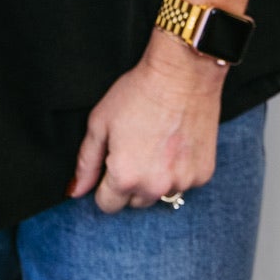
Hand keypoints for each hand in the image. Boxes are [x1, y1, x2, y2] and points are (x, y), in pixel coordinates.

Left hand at [66, 28, 226, 212]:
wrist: (183, 74)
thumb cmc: (139, 92)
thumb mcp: (100, 122)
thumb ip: (86, 162)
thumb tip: (76, 191)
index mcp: (125, 177)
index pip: (106, 205)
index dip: (104, 185)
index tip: (112, 164)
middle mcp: (155, 187)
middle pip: (133, 202)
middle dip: (130, 183)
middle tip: (135, 149)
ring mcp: (183, 182)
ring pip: (160, 195)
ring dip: (156, 179)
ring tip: (157, 145)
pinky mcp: (203, 174)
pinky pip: (184, 183)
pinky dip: (179, 170)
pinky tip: (176, 144)